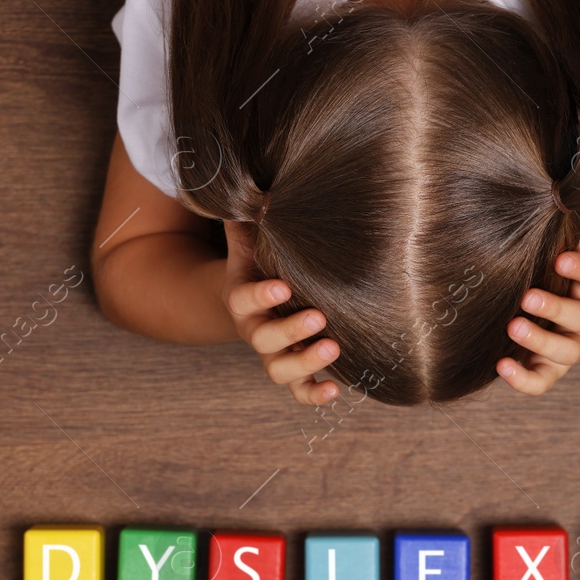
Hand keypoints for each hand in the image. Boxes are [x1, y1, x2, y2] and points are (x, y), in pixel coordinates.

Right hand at [221, 221, 340, 405]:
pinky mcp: (293, 370)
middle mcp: (254, 329)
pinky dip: (313, 395)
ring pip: (279, 370)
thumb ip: (251, 216)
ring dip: (305, 363)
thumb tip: (258, 183)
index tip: (283, 287)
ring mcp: (273, 353)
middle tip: (320, 317)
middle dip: (290, 330)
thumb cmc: (262, 262)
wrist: (261, 296)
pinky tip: (337, 392)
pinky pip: (298, 390)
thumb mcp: (253, 238)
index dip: (261, 296)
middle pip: (262, 340)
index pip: (244, 298)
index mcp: (242, 296)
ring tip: (333, 348)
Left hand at [497, 210, 579, 395]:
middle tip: (528, 298)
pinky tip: (501, 366)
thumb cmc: (577, 275)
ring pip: (564, 351)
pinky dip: (524, 379)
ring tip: (513, 327)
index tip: (562, 259)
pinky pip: (542, 380)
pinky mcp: (552, 368)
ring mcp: (572, 346)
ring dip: (539, 341)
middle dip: (556, 309)